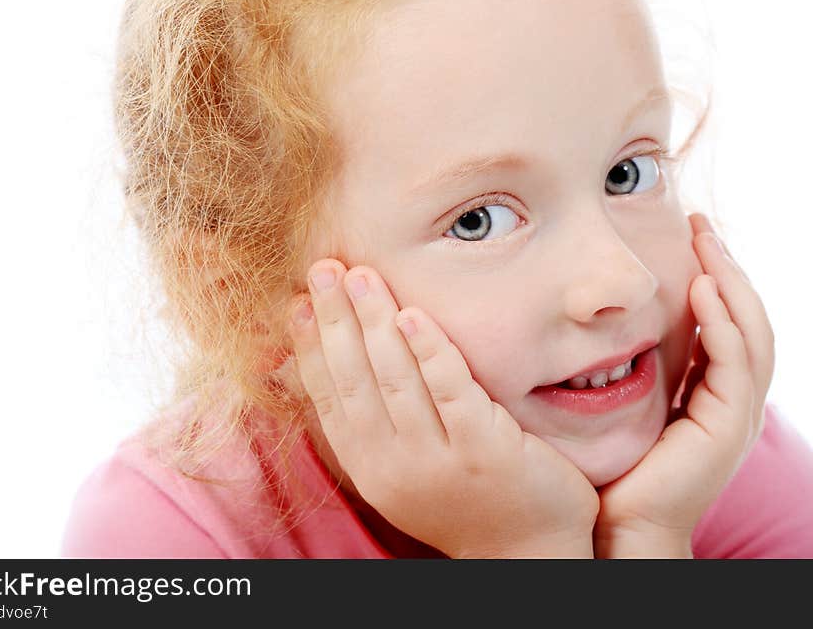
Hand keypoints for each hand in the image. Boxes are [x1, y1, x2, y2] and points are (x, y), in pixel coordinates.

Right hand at [287, 260, 599, 557]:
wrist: (526, 552)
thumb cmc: (464, 499)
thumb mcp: (404, 470)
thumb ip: (375, 424)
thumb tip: (336, 368)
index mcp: (369, 467)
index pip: (329, 397)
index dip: (309, 347)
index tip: (297, 302)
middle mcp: (394, 466)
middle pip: (355, 380)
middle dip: (336, 320)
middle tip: (323, 269)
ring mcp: (438, 460)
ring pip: (395, 380)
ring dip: (373, 323)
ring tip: (360, 276)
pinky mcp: (484, 450)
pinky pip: (451, 391)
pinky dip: (430, 351)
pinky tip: (412, 314)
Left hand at [594, 213, 774, 556]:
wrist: (616, 523)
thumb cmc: (609, 466)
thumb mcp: (617, 403)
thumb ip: (620, 366)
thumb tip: (585, 324)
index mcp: (707, 393)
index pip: (722, 324)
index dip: (711, 278)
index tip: (688, 237)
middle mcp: (729, 400)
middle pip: (743, 319)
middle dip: (725, 267)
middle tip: (701, 224)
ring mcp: (734, 414)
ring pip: (750, 333)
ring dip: (730, 282)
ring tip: (707, 241)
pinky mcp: (727, 426)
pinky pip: (735, 363)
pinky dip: (724, 322)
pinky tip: (703, 289)